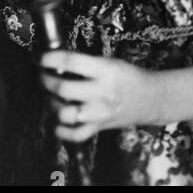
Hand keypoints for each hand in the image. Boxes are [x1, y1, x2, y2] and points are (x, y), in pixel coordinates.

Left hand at [39, 50, 158, 142]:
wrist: (152, 99)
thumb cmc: (129, 76)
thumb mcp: (110, 62)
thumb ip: (86, 64)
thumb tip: (57, 63)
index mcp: (105, 71)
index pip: (71, 62)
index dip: (51, 59)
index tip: (40, 58)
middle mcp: (101, 93)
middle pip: (64, 89)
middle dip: (47, 81)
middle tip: (43, 76)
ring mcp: (100, 113)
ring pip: (67, 114)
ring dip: (52, 104)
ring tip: (50, 96)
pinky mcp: (100, 127)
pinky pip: (77, 134)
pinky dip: (63, 132)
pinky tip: (57, 124)